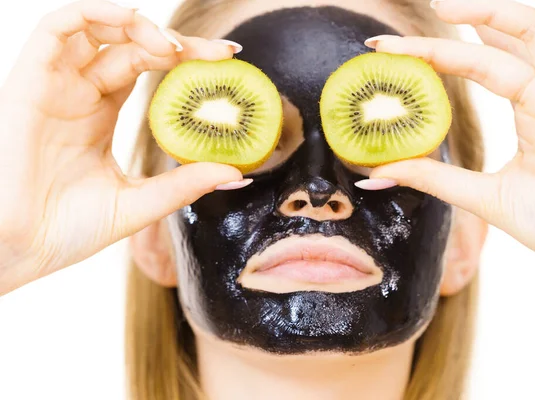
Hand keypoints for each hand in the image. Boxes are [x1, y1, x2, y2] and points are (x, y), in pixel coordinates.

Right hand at [0, 0, 246, 294]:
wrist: (17, 253)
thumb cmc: (66, 231)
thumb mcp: (138, 203)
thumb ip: (183, 184)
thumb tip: (235, 172)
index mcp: (101, 116)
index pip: (148, 68)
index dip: (187, 59)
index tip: (228, 61)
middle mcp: (80, 94)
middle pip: (131, 45)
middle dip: (177, 43)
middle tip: (218, 55)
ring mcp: (55, 86)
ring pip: (95, 27)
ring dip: (139, 25)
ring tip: (177, 48)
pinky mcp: (28, 82)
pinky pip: (57, 28)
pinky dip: (94, 14)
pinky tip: (133, 24)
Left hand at [359, 0, 534, 283]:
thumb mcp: (485, 195)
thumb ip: (433, 178)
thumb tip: (373, 176)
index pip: (480, 64)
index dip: (437, 54)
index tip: (386, 54)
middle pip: (502, 40)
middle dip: (455, 28)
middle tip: (401, 30)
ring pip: (533, 26)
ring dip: (490, 12)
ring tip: (442, 5)